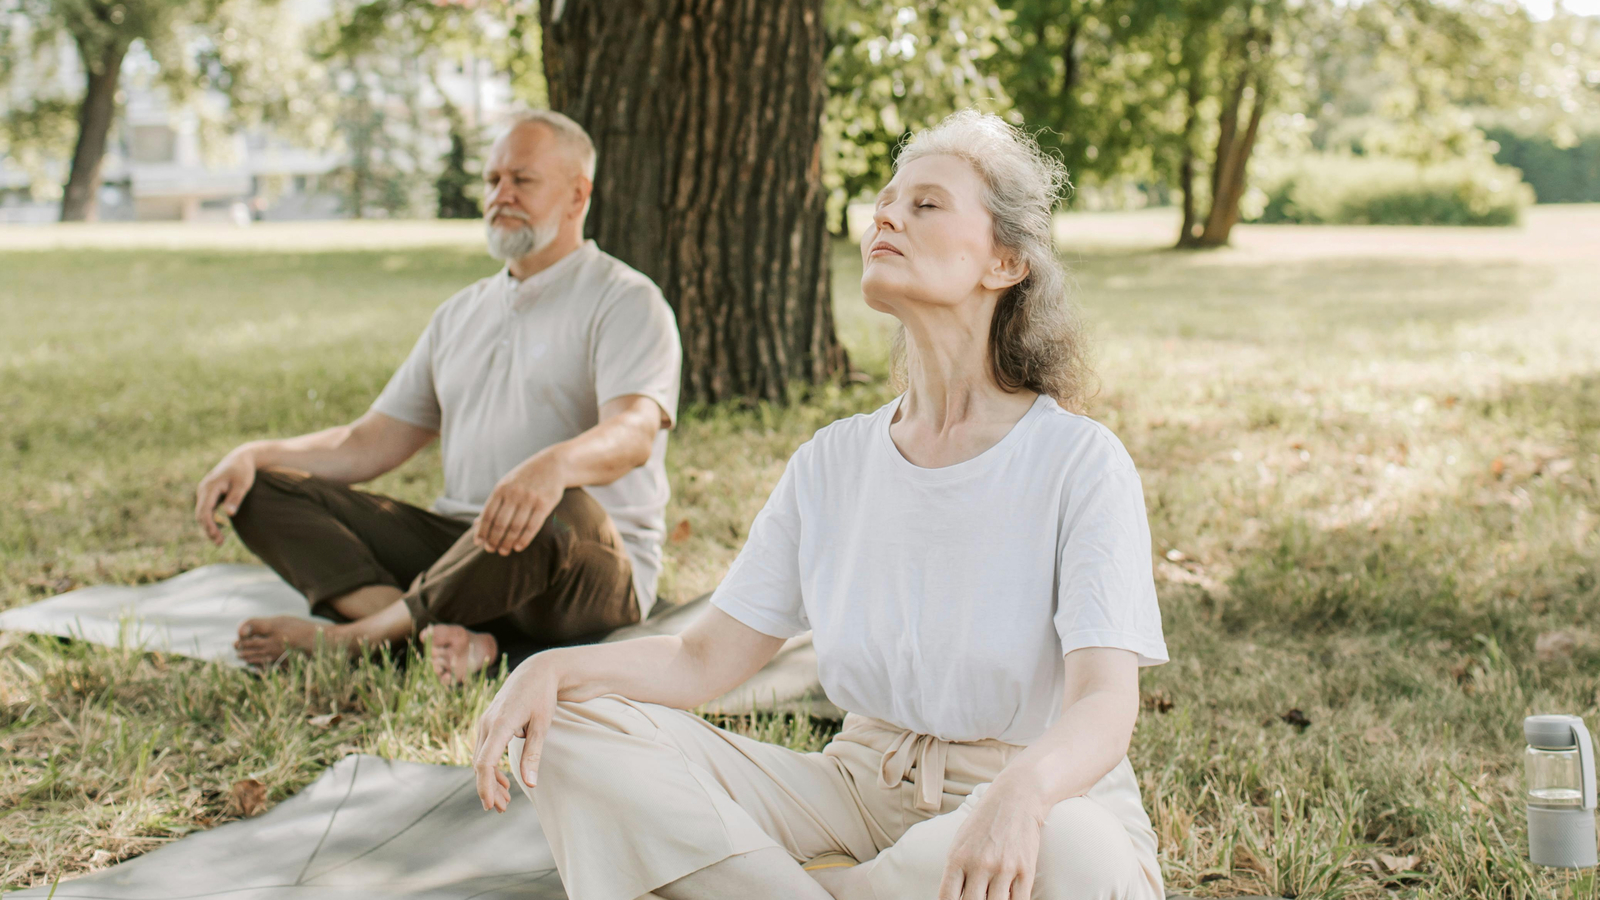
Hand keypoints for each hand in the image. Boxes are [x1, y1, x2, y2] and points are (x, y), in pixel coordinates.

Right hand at [194, 447, 257, 544]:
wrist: (241, 458)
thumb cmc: (243, 471)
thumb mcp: (243, 484)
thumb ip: (235, 498)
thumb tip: (229, 514)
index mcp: (209, 487)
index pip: (204, 511)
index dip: (209, 526)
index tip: (217, 537)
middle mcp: (203, 489)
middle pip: (200, 514)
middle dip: (208, 529)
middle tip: (220, 543)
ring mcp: (204, 491)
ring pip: (202, 512)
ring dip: (208, 526)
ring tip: (219, 540)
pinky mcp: (209, 494)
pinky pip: (206, 509)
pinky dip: (210, 520)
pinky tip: (219, 530)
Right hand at [472, 655, 560, 811]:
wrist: (537, 670)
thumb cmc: (542, 696)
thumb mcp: (542, 725)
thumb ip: (533, 754)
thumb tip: (530, 784)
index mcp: (500, 724)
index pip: (485, 762)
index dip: (485, 786)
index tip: (490, 805)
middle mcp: (487, 723)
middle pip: (481, 764)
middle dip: (489, 788)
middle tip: (502, 809)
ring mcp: (486, 721)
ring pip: (482, 758)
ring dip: (491, 780)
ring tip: (504, 802)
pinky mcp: (489, 722)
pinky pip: (486, 749)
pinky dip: (491, 767)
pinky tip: (503, 781)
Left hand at [473, 453, 564, 554]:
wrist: (552, 464)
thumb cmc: (525, 478)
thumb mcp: (506, 485)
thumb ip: (493, 504)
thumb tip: (476, 525)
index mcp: (501, 489)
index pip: (487, 515)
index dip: (482, 531)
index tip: (479, 543)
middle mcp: (514, 494)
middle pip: (500, 524)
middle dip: (494, 540)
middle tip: (491, 550)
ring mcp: (530, 499)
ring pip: (515, 527)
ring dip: (507, 543)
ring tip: (503, 551)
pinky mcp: (544, 504)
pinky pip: (532, 527)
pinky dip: (524, 539)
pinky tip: (518, 547)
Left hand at [938, 781, 1047, 899]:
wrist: (1016, 798)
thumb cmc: (984, 823)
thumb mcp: (960, 843)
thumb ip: (956, 872)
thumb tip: (954, 898)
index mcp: (957, 859)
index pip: (948, 899)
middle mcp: (979, 865)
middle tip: (978, 898)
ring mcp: (1003, 868)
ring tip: (993, 897)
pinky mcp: (1025, 870)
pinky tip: (1009, 898)